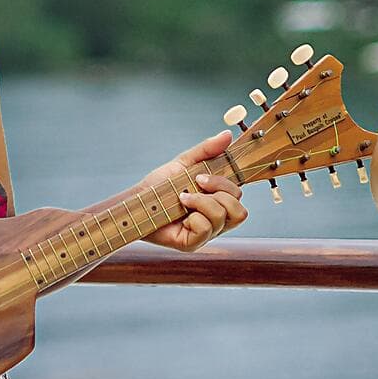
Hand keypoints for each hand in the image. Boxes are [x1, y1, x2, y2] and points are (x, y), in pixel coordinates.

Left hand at [141, 132, 248, 250]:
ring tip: (183, 198)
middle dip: (217, 192)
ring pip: (224, 217)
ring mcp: (206, 234)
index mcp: (218, 202)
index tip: (201, 177)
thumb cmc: (160, 184)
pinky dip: (193, 216)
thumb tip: (228, 135)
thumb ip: (207, 150)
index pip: (238, 195)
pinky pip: (206, 228)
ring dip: (202, 202)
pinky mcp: (193, 243)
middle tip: (195, 185)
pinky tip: (180, 212)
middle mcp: (216, 220)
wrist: (137, 199)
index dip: (225, 184)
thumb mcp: (185, 162)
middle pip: (240, 211)